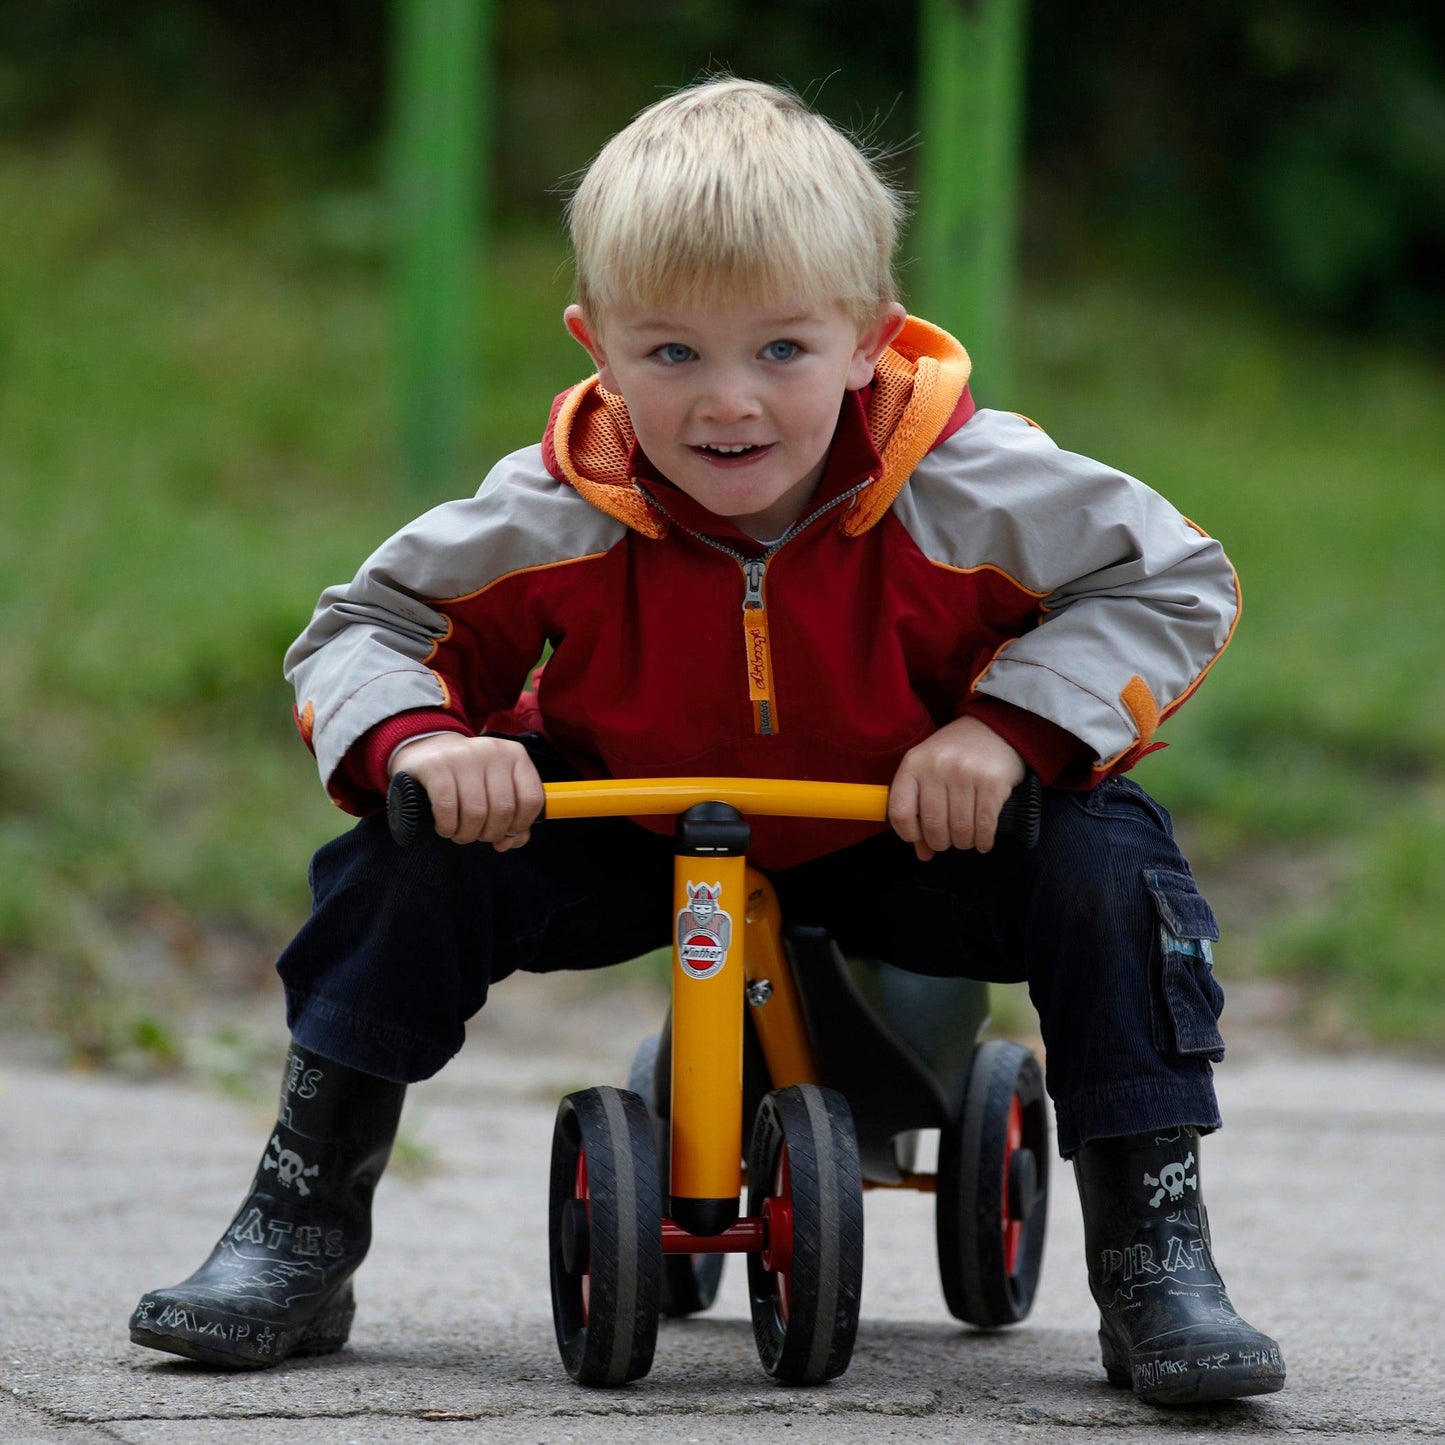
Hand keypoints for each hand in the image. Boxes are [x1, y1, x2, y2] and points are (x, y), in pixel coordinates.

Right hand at [389, 735, 544, 848]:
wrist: (429, 752)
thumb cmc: (469, 777)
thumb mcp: (496, 789)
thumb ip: (512, 817)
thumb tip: (509, 843)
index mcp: (515, 756)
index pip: (531, 800)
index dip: (520, 825)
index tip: (506, 833)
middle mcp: (493, 751)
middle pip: (502, 810)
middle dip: (490, 833)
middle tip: (478, 835)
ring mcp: (464, 756)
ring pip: (476, 813)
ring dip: (468, 834)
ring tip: (461, 833)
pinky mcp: (437, 765)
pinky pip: (447, 808)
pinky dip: (448, 827)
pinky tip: (445, 827)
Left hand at [888, 715, 1026, 859]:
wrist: (995, 728)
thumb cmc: (955, 754)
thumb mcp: (928, 772)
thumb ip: (919, 810)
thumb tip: (923, 853)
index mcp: (913, 764)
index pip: (900, 813)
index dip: (908, 835)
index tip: (919, 838)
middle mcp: (937, 767)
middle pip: (932, 826)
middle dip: (941, 842)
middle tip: (949, 840)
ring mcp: (965, 773)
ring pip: (960, 830)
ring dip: (963, 842)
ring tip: (966, 839)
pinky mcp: (993, 782)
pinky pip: (985, 826)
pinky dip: (983, 840)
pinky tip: (983, 840)